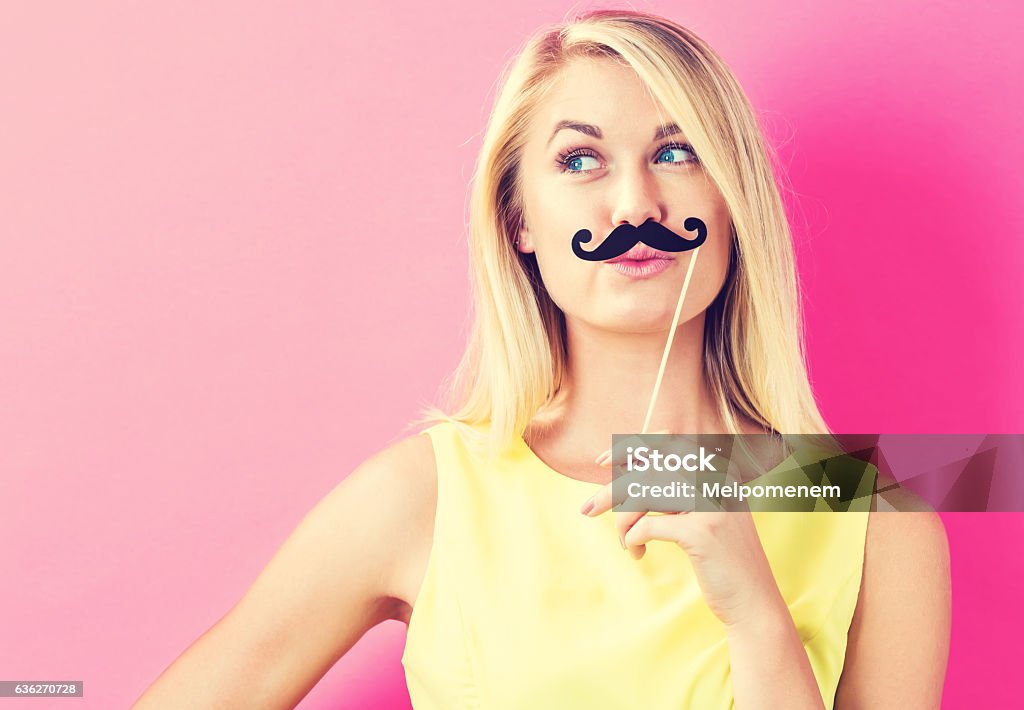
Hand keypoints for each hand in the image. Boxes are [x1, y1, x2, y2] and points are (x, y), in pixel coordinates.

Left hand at [581, 437, 785, 628]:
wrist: (753, 602)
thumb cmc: (719, 559)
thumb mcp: (699, 515)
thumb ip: (672, 490)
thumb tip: (619, 470)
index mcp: (718, 470)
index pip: (665, 444)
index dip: (629, 448)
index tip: (599, 462)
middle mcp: (717, 479)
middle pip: (648, 469)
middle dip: (611, 490)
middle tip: (586, 509)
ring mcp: (712, 503)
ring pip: (643, 494)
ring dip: (622, 522)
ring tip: (623, 542)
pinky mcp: (702, 531)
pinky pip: (645, 526)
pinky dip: (632, 540)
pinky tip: (637, 553)